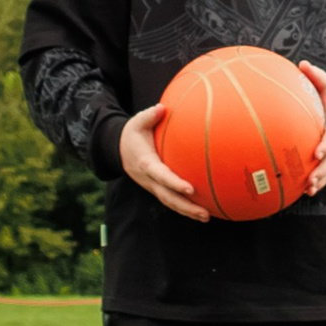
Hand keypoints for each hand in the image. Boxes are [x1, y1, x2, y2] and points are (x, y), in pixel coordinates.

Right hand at [119, 103, 211, 222]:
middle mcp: (149, 179)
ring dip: (187, 212)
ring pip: (170, 202)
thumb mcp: (138, 122)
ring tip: (206, 217)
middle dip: (185, 206)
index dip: (174, 183)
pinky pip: (171, 200)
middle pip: (167, 197)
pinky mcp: (157, 188)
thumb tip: (161, 108)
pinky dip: (184, 208)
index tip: (190, 189)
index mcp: (145, 163)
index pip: (161, 175)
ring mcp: (152, 186)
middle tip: (204, 213)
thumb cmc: (133, 134)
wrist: (119, 150)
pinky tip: (201, 211)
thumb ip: (149, 116)